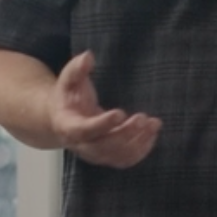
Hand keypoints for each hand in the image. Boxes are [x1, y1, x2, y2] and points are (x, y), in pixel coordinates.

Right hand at [48, 51, 161, 168]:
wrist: (62, 119)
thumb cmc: (68, 97)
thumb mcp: (68, 80)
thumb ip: (77, 68)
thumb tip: (88, 56)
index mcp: (68, 126)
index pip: (85, 130)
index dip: (103, 124)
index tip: (121, 113)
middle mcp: (81, 145)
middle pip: (104, 146)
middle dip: (126, 134)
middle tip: (143, 118)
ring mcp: (95, 154)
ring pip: (117, 155)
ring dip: (139, 142)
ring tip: (154, 124)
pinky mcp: (108, 156)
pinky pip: (125, 160)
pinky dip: (141, 150)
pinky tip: (153, 134)